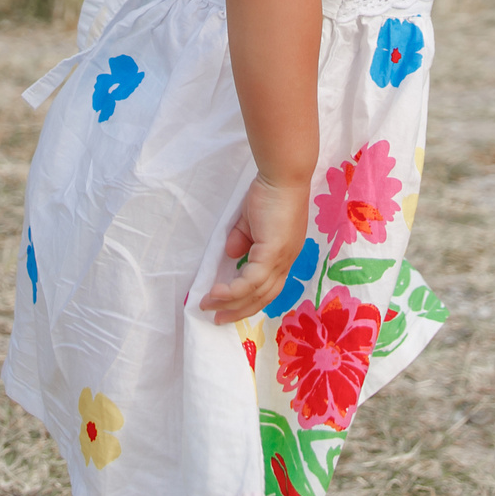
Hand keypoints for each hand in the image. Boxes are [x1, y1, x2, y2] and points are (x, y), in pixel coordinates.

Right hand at [200, 173, 308, 324]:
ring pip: (256, 293)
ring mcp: (281, 259)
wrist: (282, 175)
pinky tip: (216, 293)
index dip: (250, 299)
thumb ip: (242, 238)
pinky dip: (232, 291)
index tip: (229, 307)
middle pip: (264, 297)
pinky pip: (251, 281)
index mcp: (284, 254)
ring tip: (208, 307)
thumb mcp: (250, 220)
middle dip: (239, 311)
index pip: (269, 286)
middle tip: (218, 319)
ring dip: (230, 303)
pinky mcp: (273, 253)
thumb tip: (231, 255)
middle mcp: (286, 261)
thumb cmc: (269, 192)